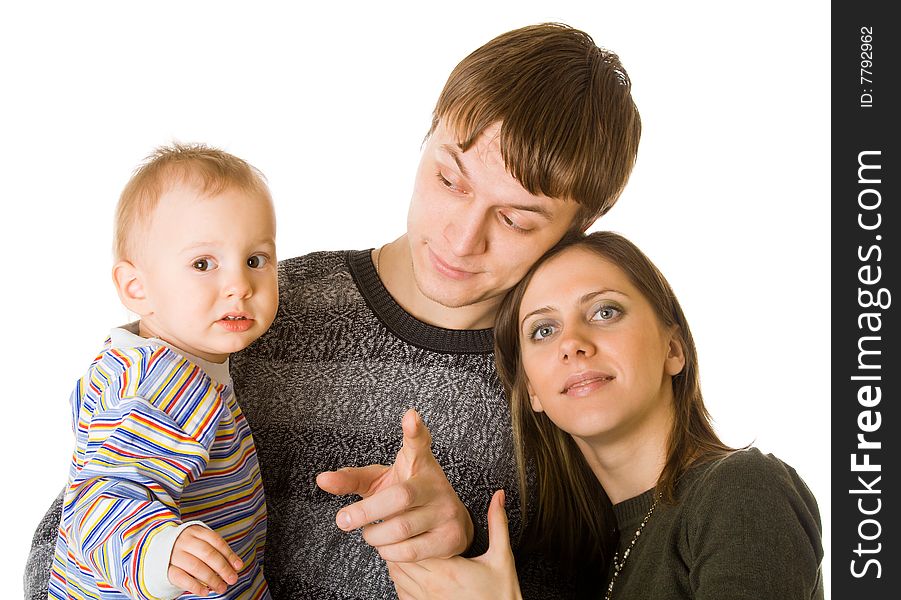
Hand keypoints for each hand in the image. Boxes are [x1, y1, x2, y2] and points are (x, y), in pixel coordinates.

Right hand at [167, 525, 243, 596]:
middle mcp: (184, 541)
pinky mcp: (167, 568)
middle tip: (232, 579)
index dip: (229, 554)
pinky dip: (195, 586)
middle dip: (222, 568)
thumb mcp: (202, 543)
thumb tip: (236, 566)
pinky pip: (182, 578)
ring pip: (195, 566)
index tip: (238, 566)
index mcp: (196, 531)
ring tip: (221, 588)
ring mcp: (174, 554)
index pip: (216, 541)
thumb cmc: (189, 548)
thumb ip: (218, 552)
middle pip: (207, 553)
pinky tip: (206, 592)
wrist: (160, 549)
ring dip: (211, 579)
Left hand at [316, 409, 473, 561]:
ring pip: (400, 529)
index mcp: (418, 463)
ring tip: (371, 533)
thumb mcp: (379, 483)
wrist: (446, 526)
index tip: (410, 417)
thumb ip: (351, 479)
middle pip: (398, 496)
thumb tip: (321, 479)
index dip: (414, 430)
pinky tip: (388, 546)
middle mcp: (436, 484)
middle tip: (343, 520)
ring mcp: (446, 510)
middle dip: (366, 511)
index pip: (418, 443)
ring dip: (375, 537)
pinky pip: (410, 551)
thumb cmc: (405, 499)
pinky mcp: (451, 537)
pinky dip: (389, 553)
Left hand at [386, 490, 521, 599]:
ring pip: (397, 576)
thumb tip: (498, 496)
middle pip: (400, 558)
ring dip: (395, 559)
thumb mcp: (502, 557)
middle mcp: (433, 587)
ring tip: (400, 541)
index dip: (407, 527)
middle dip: (397, 540)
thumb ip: (498, 524)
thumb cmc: (502, 594)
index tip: (408, 513)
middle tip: (399, 522)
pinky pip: (401, 593)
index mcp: (448, 570)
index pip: (413, 544)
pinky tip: (406, 568)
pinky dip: (399, 579)